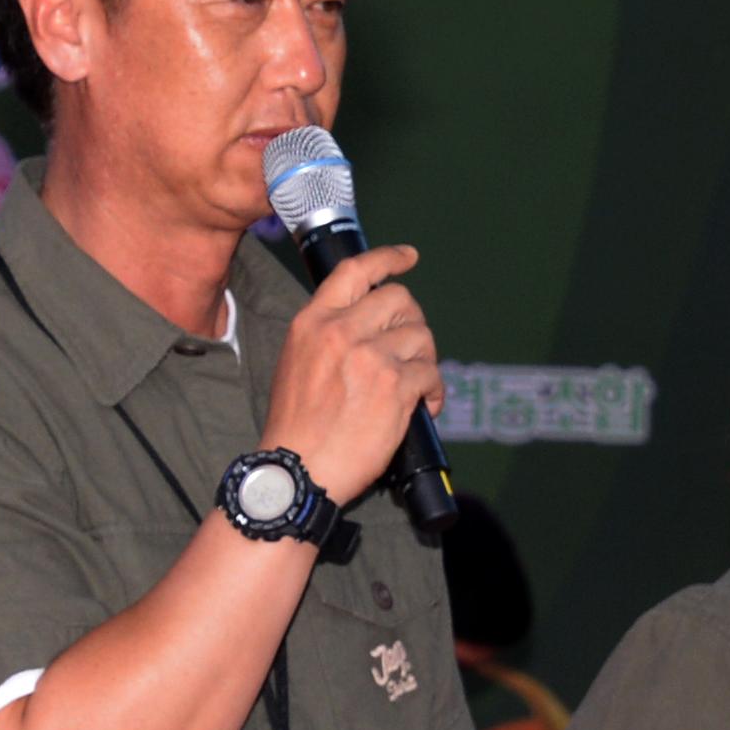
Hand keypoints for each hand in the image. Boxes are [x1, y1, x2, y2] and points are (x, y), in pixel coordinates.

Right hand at [260, 244, 441, 503]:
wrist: (297, 471)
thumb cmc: (296, 427)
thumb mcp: (297, 363)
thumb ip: (329, 336)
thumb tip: (369, 327)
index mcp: (313, 322)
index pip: (355, 271)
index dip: (388, 259)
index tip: (408, 258)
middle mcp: (342, 331)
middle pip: (399, 300)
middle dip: (413, 322)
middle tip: (411, 351)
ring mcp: (370, 357)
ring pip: (421, 336)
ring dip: (425, 360)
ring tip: (415, 387)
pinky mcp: (395, 387)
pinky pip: (431, 374)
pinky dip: (434, 392)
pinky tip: (423, 408)